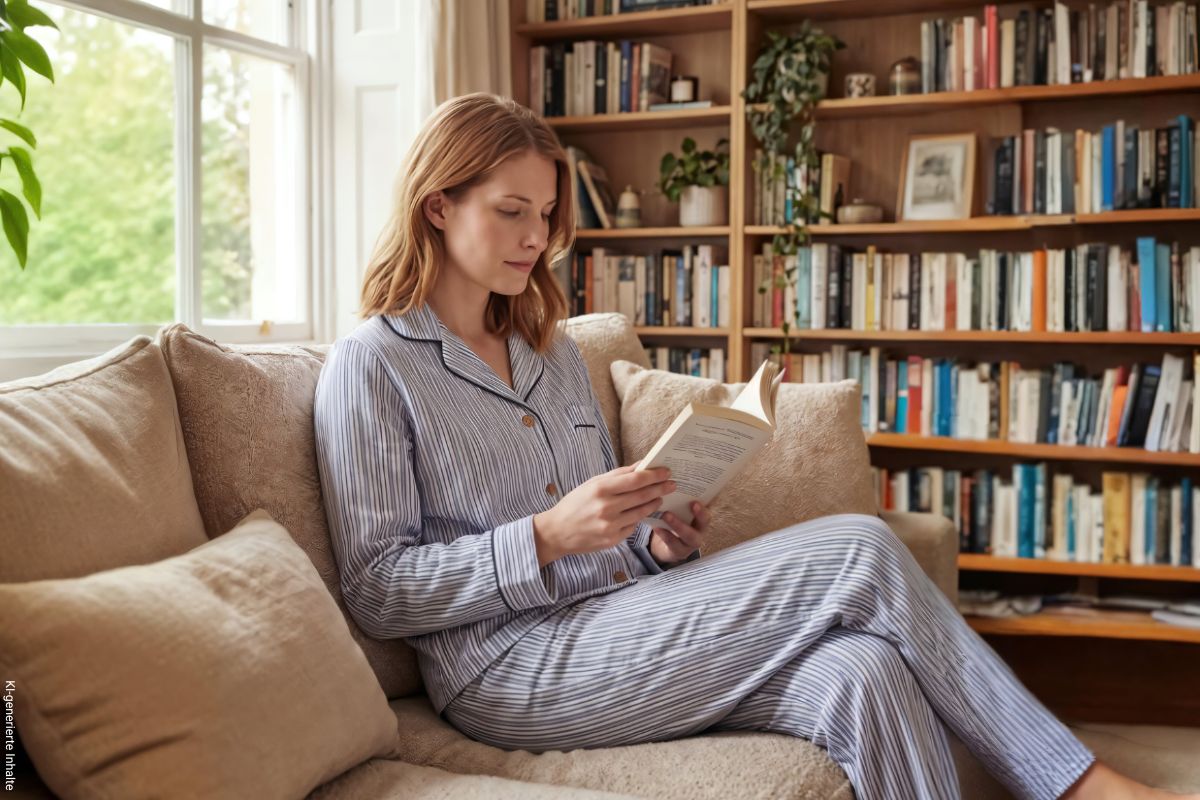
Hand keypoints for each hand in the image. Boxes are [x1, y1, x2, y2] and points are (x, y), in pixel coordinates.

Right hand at [533, 464, 673, 565]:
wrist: (557, 532)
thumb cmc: (575, 504)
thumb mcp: (592, 483)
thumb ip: (617, 475)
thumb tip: (641, 465)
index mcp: (600, 489)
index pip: (635, 480)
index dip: (654, 475)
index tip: (666, 471)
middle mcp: (607, 507)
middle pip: (642, 495)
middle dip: (660, 488)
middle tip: (672, 483)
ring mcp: (611, 525)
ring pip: (641, 512)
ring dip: (654, 503)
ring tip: (660, 497)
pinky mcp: (613, 539)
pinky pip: (633, 526)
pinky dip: (639, 517)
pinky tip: (641, 511)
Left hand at [649, 500, 709, 567]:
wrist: (666, 546)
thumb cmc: (675, 522)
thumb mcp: (680, 512)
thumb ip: (681, 501)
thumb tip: (674, 480)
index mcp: (702, 517)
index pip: (708, 508)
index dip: (706, 504)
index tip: (699, 498)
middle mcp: (700, 531)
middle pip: (704, 522)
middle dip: (699, 513)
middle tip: (693, 503)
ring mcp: (691, 543)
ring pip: (689, 535)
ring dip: (678, 524)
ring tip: (666, 515)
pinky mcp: (679, 552)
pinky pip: (673, 544)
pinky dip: (664, 534)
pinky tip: (656, 527)